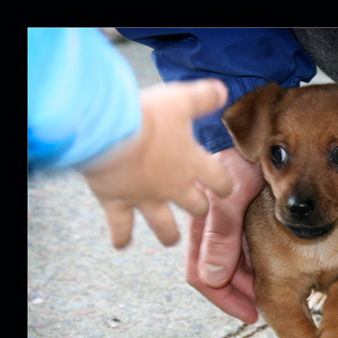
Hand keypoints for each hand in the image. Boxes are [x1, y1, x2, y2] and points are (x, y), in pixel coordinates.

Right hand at [81, 79, 232, 247]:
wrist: (110, 132)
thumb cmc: (148, 115)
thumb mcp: (181, 100)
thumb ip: (203, 98)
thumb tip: (223, 91)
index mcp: (192, 163)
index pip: (219, 180)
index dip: (225, 184)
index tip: (227, 189)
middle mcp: (173, 186)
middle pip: (196, 206)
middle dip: (200, 209)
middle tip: (200, 210)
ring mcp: (145, 197)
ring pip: (163, 224)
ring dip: (168, 234)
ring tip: (171, 240)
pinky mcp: (116, 201)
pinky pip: (120, 225)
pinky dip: (120, 236)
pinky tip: (121, 246)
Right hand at [184, 147, 263, 324]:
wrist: (247, 126)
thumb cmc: (235, 158)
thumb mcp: (230, 197)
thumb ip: (222, 235)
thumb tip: (211, 279)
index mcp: (200, 227)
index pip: (201, 277)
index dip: (224, 299)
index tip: (251, 315)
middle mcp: (207, 226)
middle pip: (218, 273)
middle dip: (240, 292)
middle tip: (265, 306)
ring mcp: (221, 219)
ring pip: (231, 261)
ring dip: (249, 277)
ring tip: (272, 288)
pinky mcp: (236, 210)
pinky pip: (241, 243)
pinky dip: (254, 258)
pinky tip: (272, 261)